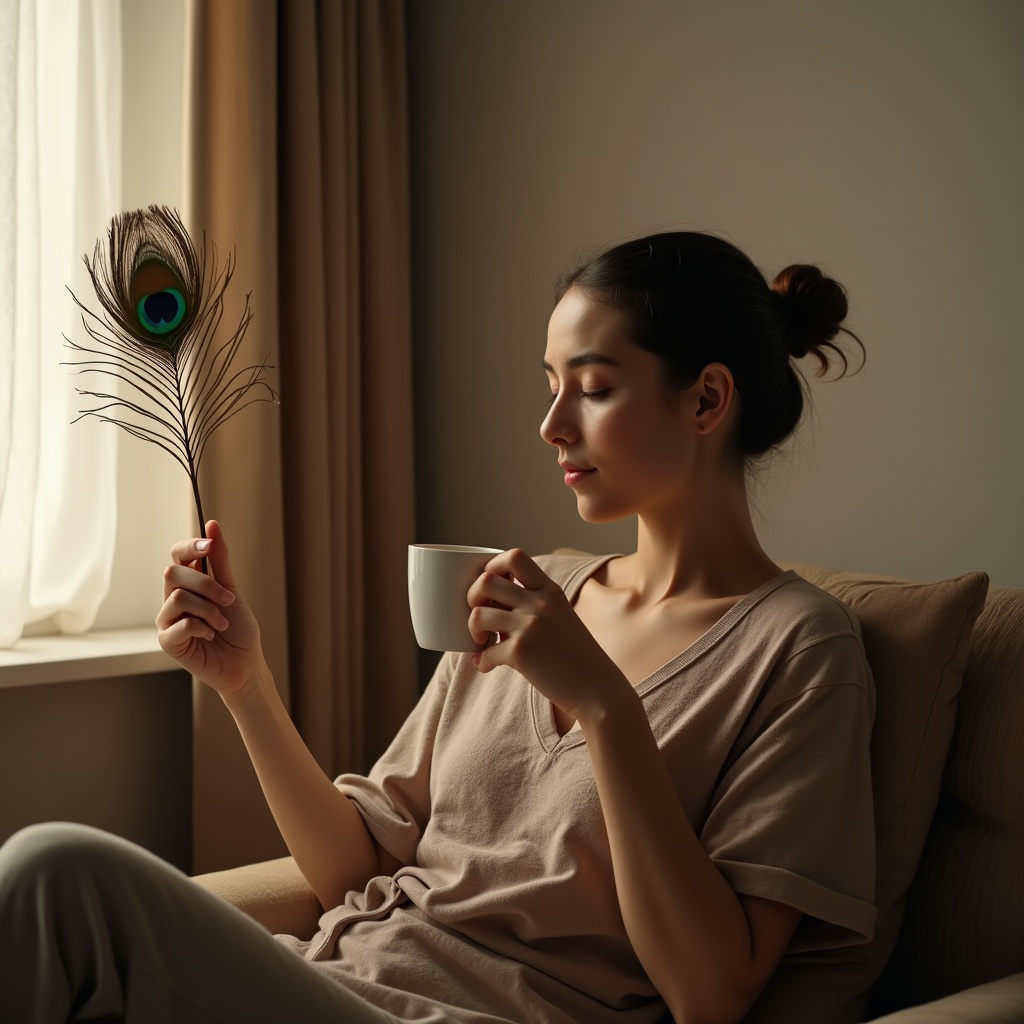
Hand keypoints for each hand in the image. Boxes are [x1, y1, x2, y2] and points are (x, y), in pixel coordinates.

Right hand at [155, 519, 262, 696]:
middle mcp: (173, 599)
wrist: (245, 662)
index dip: (189, 546)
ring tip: (222, 623)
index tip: (208, 545)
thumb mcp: (232, 590)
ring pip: (177, 597)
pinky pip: (179, 624)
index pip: (176, 555)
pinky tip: (212, 635)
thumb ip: (220, 560)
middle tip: (228, 600)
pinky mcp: (168, 641)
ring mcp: (168, 620)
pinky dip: (202, 627)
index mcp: (189, 584)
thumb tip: (212, 525)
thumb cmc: (238, 628)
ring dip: (208, 609)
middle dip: (206, 584)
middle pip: (173, 573)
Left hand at [466, 548, 627, 722]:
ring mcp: (530, 626)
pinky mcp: (521, 652)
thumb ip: (536, 604)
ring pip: (478, 615)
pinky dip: (481, 661)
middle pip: (486, 581)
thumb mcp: (562, 616)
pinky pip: (486, 652)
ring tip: (482, 643)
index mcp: (550, 590)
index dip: (492, 566)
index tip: (491, 588)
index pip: (514, 556)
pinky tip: (487, 666)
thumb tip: (495, 604)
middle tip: (481, 616)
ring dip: (473, 630)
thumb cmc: (577, 656)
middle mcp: (539, 603)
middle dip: (473, 597)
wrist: (598, 689)